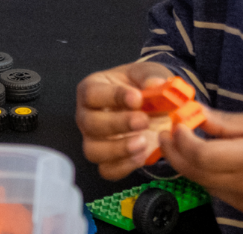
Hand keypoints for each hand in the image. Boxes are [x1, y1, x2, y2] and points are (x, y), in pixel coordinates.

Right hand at [76, 61, 173, 179]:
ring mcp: (93, 140)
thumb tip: (156, 85)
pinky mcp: (106, 160)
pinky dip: (124, 166)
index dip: (113, 97)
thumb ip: (150, 76)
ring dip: (118, 149)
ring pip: (93, 150)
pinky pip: (107, 170)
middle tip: (143, 121)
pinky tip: (142, 155)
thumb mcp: (146, 73)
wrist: (151, 106)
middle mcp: (86, 116)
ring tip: (143, 142)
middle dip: (117, 124)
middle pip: (90, 124)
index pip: (92, 94)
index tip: (137, 98)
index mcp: (92, 89)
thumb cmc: (140, 86)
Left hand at [158, 109, 242, 218]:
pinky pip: (217, 191)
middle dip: (175, 152)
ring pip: (202, 183)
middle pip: (195, 171)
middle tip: (166, 134)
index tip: (176, 124)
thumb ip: (229, 123)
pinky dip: (205, 176)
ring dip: (187, 164)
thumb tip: (198, 115)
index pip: (202, 153)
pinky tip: (205, 160)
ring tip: (183, 143)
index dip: (182, 139)